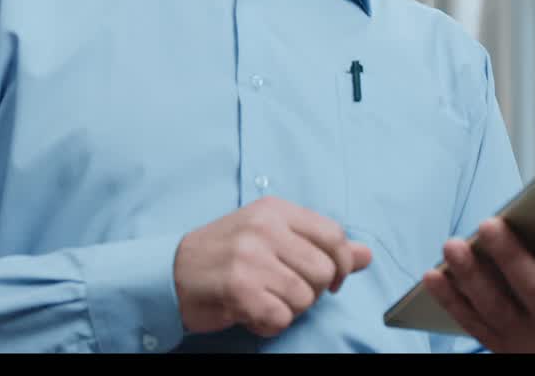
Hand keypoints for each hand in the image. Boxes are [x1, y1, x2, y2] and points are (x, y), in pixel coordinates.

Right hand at [173, 196, 372, 337]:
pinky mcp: (238, 287)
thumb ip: (320, 245)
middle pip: (322, 270)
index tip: (331, 280)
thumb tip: (366, 255)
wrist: (168, 273)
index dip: (341, 264)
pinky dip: (269, 323)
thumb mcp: (272, 238)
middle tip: (285, 291)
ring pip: (304, 297)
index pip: (334, 235)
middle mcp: (264, 228)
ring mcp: (250, 257)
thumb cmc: (224, 255)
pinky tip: (253, 313)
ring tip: (265, 300)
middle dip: (311, 291)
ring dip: (289, 309)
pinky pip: (280, 317)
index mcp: (275, 210)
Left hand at [423, 207, 534, 351]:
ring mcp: (527, 342)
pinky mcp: (500, 350)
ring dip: (472, 276)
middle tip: (490, 223)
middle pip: (534, 291)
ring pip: (495, 306)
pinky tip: (433, 274)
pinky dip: (450, 301)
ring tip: (454, 244)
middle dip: (510, 258)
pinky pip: (472, 325)